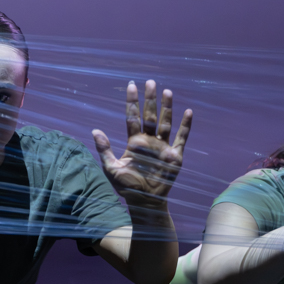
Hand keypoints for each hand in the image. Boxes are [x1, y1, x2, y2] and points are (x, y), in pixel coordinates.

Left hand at [92, 80, 192, 207]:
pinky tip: (188, 112)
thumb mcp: (111, 168)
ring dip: (167, 108)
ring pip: (165, 123)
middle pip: (150, 116)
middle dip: (150, 99)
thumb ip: (105, 149)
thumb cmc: (127, 186)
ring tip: (167, 91)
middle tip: (150, 82)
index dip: (132, 102)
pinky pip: (182, 138)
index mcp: (134, 142)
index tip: (131, 86)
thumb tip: (94, 130)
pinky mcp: (175, 156)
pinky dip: (185, 126)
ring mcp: (163, 147)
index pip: (132, 117)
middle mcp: (149, 141)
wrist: (144, 201)